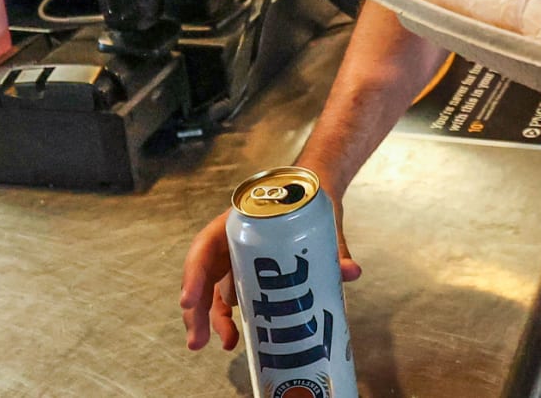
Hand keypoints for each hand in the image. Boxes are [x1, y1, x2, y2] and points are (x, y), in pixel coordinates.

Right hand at [180, 187, 360, 352]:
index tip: (189, 301)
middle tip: (197, 341)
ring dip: (210, 321)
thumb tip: (351, 271)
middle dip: (197, 311)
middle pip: (203, 277)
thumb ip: (335, 246)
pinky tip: (234, 341)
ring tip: (218, 345)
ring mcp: (236, 261)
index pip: (205, 247)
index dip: (194, 275)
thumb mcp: (319, 221)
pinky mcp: (247, 276)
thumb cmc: (305, 202)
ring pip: (213, 292)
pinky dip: (228, 321)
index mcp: (238, 224)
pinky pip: (231, 300)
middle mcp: (231, 243)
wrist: (310, 195)